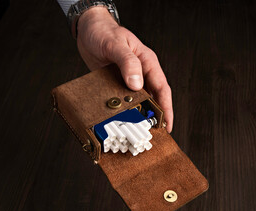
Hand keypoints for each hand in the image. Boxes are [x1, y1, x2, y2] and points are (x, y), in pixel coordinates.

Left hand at [77, 7, 173, 132]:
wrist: (88, 29)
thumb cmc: (104, 31)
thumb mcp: (115, 44)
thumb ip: (127, 62)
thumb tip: (137, 85)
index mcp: (147, 62)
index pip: (162, 88)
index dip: (166, 108)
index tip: (167, 125)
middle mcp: (140, 72)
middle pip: (152, 98)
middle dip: (153, 116)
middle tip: (151, 135)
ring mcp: (127, 79)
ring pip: (137, 101)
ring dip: (137, 115)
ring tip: (136, 132)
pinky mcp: (115, 83)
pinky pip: (121, 99)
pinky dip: (122, 110)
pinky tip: (118, 120)